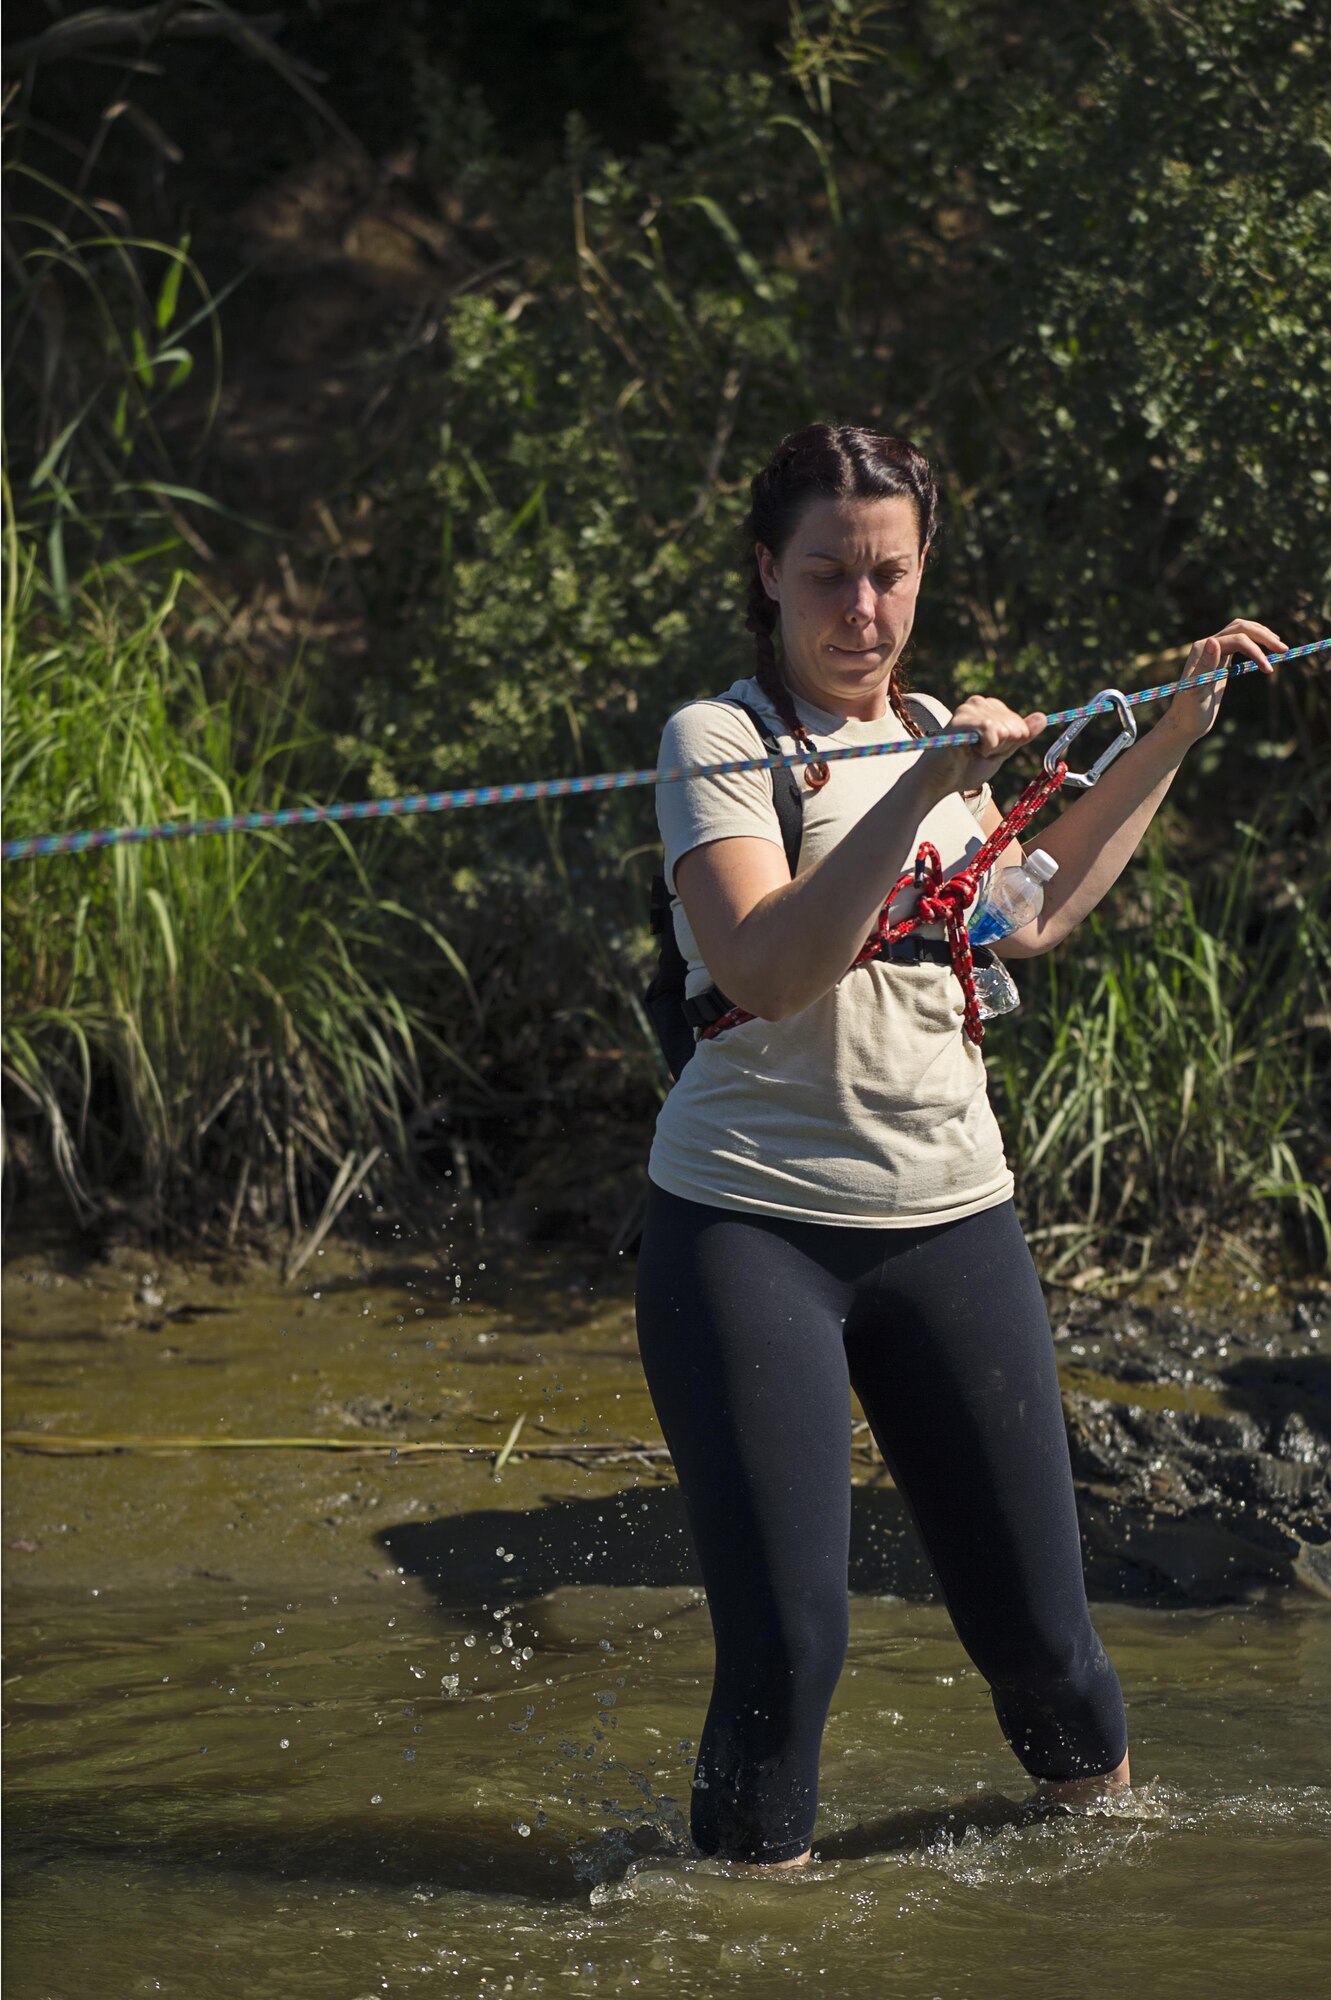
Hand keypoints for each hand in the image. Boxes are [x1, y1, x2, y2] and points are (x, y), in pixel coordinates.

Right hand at [923, 695, 1046, 798]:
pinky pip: (992, 731)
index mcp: (991, 708)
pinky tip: (969, 749)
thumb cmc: (967, 767)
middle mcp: (980, 703)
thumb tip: (1044, 717)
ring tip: (970, 751)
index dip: (1008, 745)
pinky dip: (986, 747)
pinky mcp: (962, 718)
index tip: (988, 750)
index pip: (1021, 727)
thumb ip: (1022, 735)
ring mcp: (970, 708)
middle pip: (1016, 728)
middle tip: (978, 752)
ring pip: (1006, 730)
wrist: (940, 781)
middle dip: (1002, 747)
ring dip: (992, 749)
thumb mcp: (1003, 751)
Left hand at [1165, 619, 1283, 741]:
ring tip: (1280, 648)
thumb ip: (1204, 667)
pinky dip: (1255, 645)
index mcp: (1201, 650)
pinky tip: (1266, 653)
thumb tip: (1212, 641)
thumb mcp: (1196, 693)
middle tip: (1283, 649)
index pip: (1236, 640)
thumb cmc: (1189, 713)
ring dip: (1261, 637)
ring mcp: (1214, 652)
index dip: (1255, 651)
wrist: (1184, 724)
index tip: (1269, 670)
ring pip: (1241, 632)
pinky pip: (1240, 643)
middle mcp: (1207, 646)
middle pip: (1240, 628)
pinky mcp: (1221, 661)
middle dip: (1263, 636)